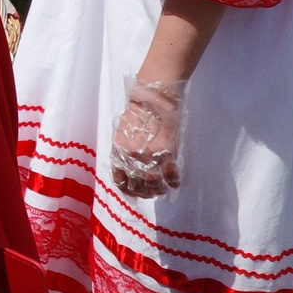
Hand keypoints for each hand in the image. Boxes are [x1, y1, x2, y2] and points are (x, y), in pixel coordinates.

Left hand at [111, 77, 187, 197]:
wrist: (151, 100)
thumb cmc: (136, 113)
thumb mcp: (121, 133)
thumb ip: (123, 151)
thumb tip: (129, 168)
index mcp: (118, 152)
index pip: (120, 180)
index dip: (127, 190)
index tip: (134, 192)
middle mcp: (132, 158)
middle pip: (137, 186)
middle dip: (144, 193)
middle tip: (150, 193)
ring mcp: (150, 157)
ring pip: (154, 185)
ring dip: (158, 190)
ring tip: (162, 189)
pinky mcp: (167, 154)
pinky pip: (170, 176)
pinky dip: (173, 182)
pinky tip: (173, 182)